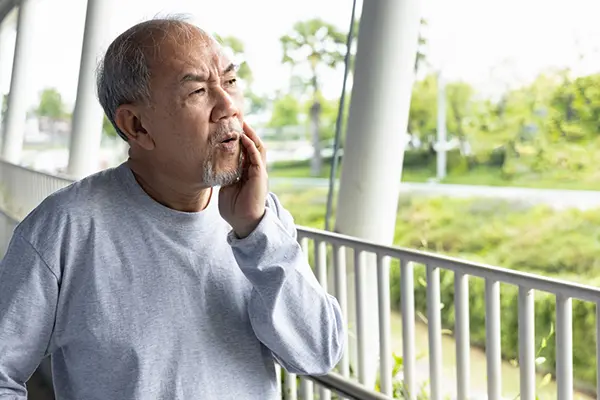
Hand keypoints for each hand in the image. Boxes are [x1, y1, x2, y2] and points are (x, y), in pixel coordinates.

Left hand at [219, 121, 267, 237]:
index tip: (230, 128)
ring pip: (257, 148)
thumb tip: (215, 166)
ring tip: (243, 123)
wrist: (243, 222)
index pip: (245, 151)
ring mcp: (258, 172)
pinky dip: (251, 145)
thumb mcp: (226, 188)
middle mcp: (254, 170)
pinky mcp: (260, 175)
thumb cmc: (234, 208)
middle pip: (253, 146)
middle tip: (237, 120)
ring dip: (251, 135)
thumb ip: (225, 176)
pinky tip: (244, 137)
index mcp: (247, 173)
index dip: (239, 139)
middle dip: (247, 132)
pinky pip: (256, 156)